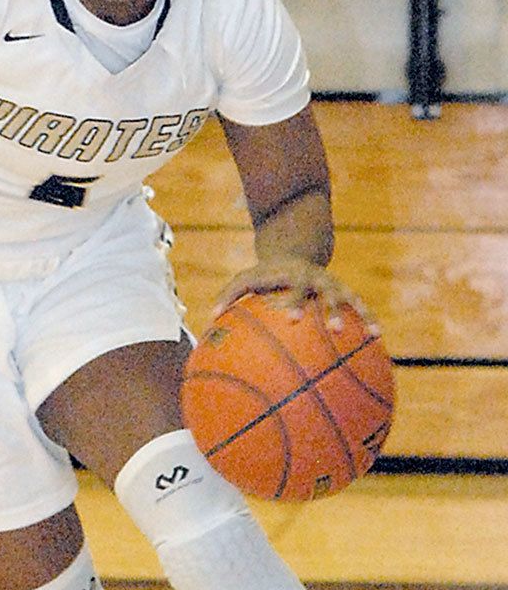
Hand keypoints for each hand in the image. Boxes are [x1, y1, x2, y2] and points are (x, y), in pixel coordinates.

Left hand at [212, 258, 378, 334]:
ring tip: (373, 334)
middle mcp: (317, 279)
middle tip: (335, 330)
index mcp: (294, 277)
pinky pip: (360, 307)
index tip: (292, 320)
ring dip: (362, 314)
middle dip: (333, 310)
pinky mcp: (344, 292)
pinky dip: (370, 319)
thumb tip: (210, 317)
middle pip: (328, 292)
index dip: (295, 302)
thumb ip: (229, 295)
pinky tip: (378, 337)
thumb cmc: (264, 274)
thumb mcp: (246, 278)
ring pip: (351, 298)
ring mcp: (333, 284)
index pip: (295, 288)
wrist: (293, 252)